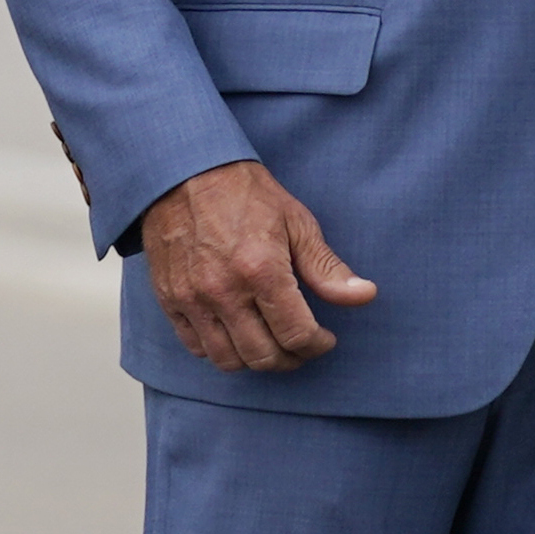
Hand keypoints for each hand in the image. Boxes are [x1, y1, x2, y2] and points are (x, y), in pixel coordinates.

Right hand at [141, 160, 377, 371]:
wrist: (184, 173)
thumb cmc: (245, 195)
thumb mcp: (297, 223)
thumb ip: (327, 268)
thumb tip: (364, 295)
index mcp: (262, 270)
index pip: (297, 335)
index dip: (317, 345)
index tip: (324, 338)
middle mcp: (224, 291)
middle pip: (263, 357)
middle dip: (291, 359)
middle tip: (301, 346)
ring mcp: (192, 298)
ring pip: (228, 360)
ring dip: (255, 360)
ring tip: (270, 343)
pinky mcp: (170, 299)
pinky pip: (196, 346)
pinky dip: (219, 349)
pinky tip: (236, 333)